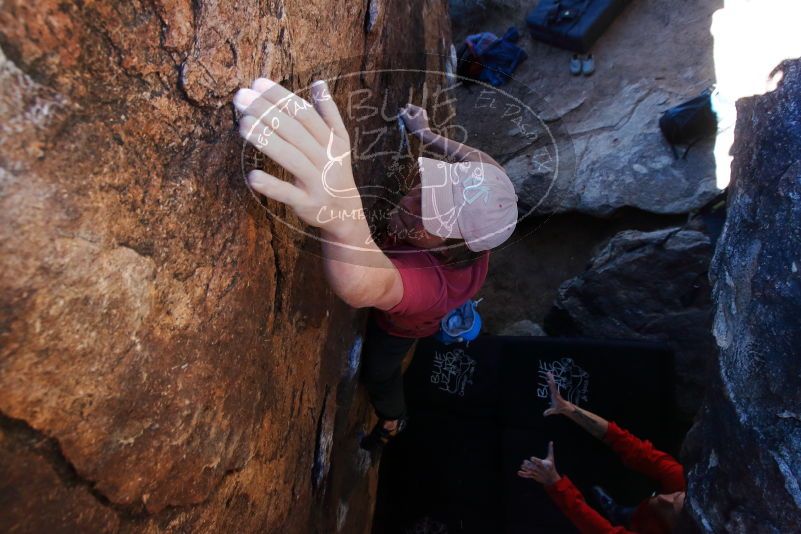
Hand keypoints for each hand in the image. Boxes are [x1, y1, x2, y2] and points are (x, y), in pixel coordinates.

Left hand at [234, 78, 362, 240]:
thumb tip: (318, 82)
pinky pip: (288, 194)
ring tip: (242, 124)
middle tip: (241, 97)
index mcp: (332, 140)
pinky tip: (252, 176)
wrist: (345, 211)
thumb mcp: (339, 141)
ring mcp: (317, 182)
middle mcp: (326, 159)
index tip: (258, 83)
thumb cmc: (335, 169)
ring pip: (291, 158)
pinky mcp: (307, 204)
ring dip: (267, 141)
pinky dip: (272, 186)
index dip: (282, 97)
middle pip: (295, 132)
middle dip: (267, 112)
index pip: (305, 114)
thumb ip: (328, 112)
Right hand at [399, 103, 429, 135]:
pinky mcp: (423, 120)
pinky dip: (412, 123)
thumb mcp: (407, 120)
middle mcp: (421, 111)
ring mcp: (423, 115)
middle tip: (405, 123)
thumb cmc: (415, 127)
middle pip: (410, 111)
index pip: (408, 106)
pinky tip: (410, 128)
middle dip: (406, 117)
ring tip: (407, 126)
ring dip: (408, 120)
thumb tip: (400, 109)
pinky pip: (415, 120)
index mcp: (418, 109)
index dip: (404, 112)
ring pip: (412, 116)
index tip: (404, 118)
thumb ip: (403, 114)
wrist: (424, 135)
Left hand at [518, 441, 560, 485]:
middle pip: (534, 467)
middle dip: (529, 465)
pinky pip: (528, 476)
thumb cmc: (551, 466)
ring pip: (530, 471)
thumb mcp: (551, 458)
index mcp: (544, 465)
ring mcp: (537, 473)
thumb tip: (551, 441)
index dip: (535, 460)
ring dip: (526, 469)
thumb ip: (550, 450)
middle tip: (525, 461)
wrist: (551, 479)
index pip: (539, 462)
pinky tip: (518, 472)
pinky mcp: (534, 476)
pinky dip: (523, 474)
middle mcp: (540, 469)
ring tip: (522, 465)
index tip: (531, 458)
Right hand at [543, 372, 572, 416]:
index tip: (549, 381)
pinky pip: (552, 385)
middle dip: (551, 378)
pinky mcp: (555, 391)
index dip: (551, 385)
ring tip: (548, 373)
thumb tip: (544, 414)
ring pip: (553, 383)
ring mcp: (555, 391)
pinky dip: (551, 381)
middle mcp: (555, 392)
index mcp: (555, 396)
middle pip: (553, 384)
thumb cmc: (560, 408)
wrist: (565, 407)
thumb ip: (549, 412)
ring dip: (551, 378)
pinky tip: (549, 378)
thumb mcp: (555, 410)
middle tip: (548, 373)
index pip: (553, 390)